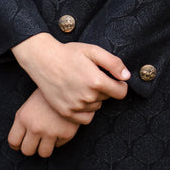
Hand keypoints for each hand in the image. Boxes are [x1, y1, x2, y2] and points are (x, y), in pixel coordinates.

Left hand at [8, 89, 82, 157]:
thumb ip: (22, 124)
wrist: (68, 86)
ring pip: (43, 153)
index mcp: (23, 118)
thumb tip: (18, 144)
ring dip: (44, 147)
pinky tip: (59, 127)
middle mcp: (35, 127)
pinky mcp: (66, 134)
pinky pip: (58, 145)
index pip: (14, 142)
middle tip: (35, 142)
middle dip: (31, 148)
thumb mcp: (28, 106)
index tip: (21, 144)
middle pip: (27, 151)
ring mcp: (51, 132)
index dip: (17, 145)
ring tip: (47, 138)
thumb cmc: (46, 96)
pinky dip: (58, 139)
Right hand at [12, 33, 129, 120]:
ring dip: (93, 99)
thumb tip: (126, 77)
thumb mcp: (93, 51)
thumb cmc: (68, 53)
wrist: (42, 60)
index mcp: (96, 81)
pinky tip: (79, 98)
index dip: (119, 85)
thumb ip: (113, 63)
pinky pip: (86, 118)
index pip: (121, 92)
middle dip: (104, 89)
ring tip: (81, 85)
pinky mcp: (66, 112)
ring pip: (96, 107)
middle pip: (107, 98)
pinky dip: (86, 110)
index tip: (113, 79)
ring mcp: (76, 106)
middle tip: (89, 77)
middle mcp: (87, 97)